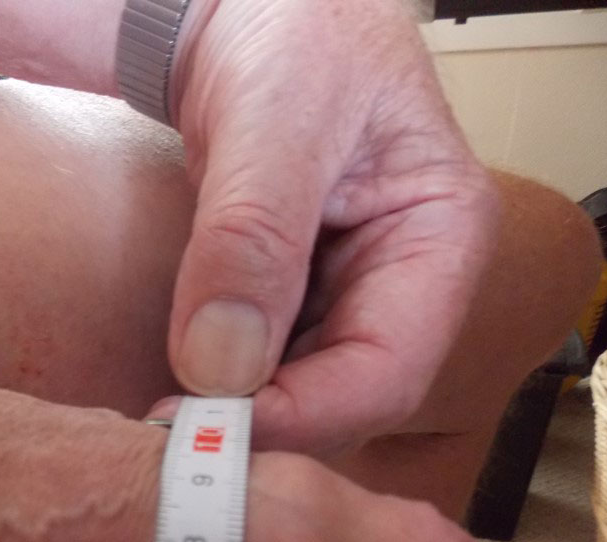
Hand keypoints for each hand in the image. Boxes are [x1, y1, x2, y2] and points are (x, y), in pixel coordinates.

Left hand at [165, 0, 498, 452]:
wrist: (252, 15)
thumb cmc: (293, 35)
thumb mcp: (278, 118)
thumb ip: (252, 236)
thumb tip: (221, 364)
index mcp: (438, 240)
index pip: (388, 370)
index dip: (302, 416)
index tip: (209, 428)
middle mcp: (402, 283)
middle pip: (346, 398)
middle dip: (264, 424)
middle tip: (172, 434)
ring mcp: (349, 293)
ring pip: (302, 392)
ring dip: (238, 412)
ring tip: (167, 416)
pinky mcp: (297, 296)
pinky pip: (266, 363)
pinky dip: (223, 382)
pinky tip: (179, 382)